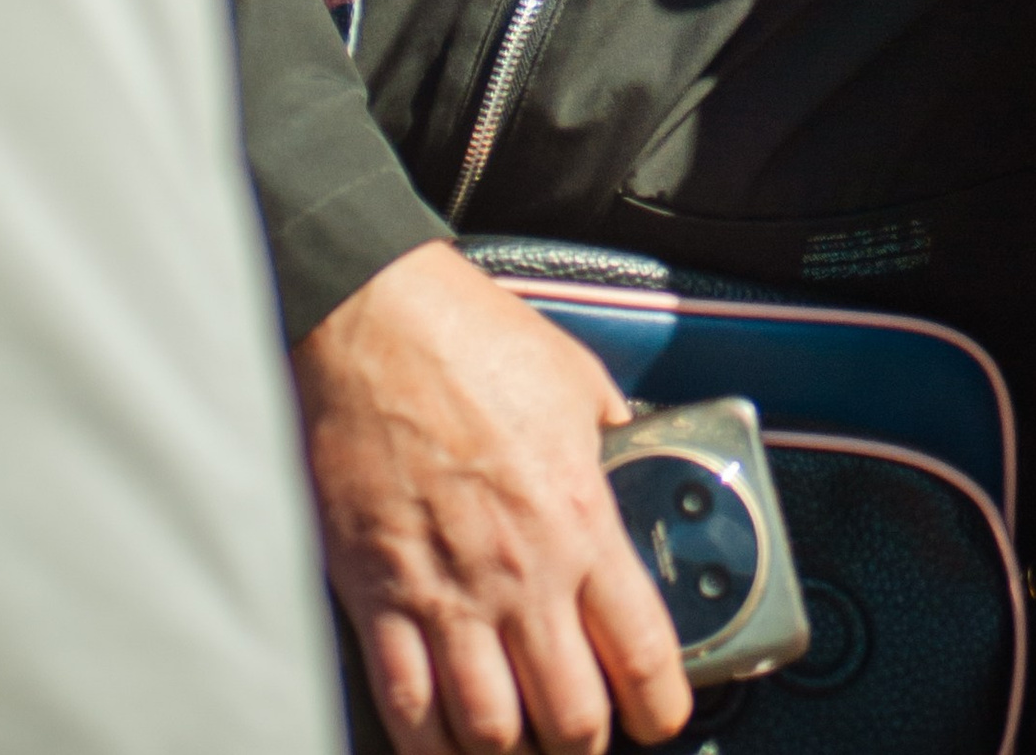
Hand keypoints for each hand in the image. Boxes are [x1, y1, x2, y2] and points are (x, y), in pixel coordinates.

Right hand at [292, 238, 691, 754]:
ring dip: (510, 754)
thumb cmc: (471, 340)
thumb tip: (633, 454)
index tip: (662, 716)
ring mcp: (445, 594)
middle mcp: (519, 572)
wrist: (373, 325)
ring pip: (488, 733)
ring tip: (520, 746)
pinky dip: (428, 745)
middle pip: (569, 717)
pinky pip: (406, 708)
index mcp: (579, 517)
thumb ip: (612, 436)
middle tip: (586, 736)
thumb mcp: (578, 380)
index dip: (662, 707)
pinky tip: (444, 744)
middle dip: (585, 744)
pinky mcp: (376, 597)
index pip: (642, 650)